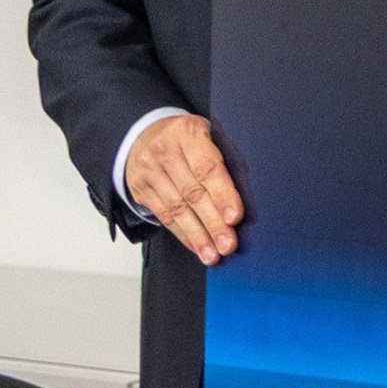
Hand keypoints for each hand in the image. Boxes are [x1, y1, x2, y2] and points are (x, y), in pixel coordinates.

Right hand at [126, 113, 243, 266]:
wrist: (146, 134)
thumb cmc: (190, 140)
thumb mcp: (215, 140)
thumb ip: (232, 169)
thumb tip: (247, 207)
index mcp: (189, 133)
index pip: (208, 168)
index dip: (222, 194)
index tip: (235, 217)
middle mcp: (165, 151)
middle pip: (192, 192)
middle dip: (213, 223)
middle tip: (228, 244)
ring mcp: (149, 171)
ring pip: (176, 209)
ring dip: (197, 235)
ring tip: (213, 254)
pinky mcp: (139, 189)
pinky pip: (163, 216)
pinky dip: (183, 235)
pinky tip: (197, 246)